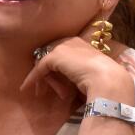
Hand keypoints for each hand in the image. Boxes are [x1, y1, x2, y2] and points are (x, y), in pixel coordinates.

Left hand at [20, 35, 134, 102]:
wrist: (108, 81)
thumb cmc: (106, 81)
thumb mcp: (91, 75)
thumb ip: (80, 74)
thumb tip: (69, 87)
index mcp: (83, 44)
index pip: (63, 52)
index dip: (55, 66)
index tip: (54, 81)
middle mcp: (72, 41)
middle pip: (51, 55)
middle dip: (46, 72)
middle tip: (42, 88)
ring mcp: (63, 47)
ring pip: (46, 62)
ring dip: (43, 78)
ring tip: (41, 93)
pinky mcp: (54, 56)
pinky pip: (40, 67)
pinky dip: (32, 78)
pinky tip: (26, 87)